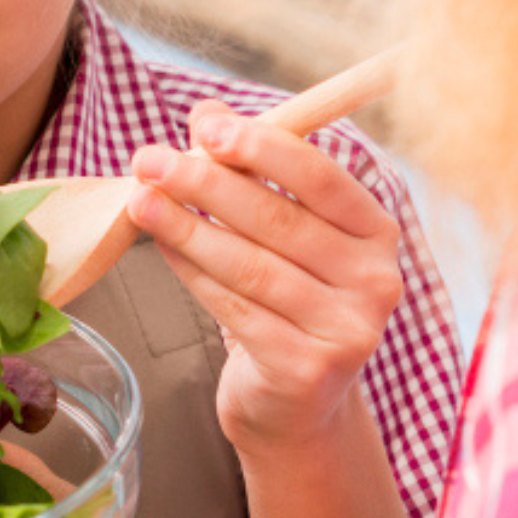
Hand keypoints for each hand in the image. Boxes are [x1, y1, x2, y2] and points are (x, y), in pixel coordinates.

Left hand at [126, 103, 403, 456]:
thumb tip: (205, 111)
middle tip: (149, 159)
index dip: (260, 147)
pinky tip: (161, 247)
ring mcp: (347, 330)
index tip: (204, 127)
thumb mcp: (279, 232)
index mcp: (376, 233)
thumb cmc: (287, 303)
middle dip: (205, 183)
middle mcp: (376, 280)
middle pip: (278, 220)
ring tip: (141, 199)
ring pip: (250, 266)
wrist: (296, 406)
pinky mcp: (308, 369)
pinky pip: (235, 309)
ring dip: (186, 228)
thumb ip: (251, 171)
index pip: (319, 177)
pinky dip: (192, 274)